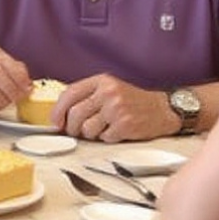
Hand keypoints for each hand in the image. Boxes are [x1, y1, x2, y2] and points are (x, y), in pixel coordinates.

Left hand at [54, 74, 171, 142]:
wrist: (163, 109)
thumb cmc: (133, 101)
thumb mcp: (110, 89)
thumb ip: (87, 96)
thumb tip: (60, 113)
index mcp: (101, 81)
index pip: (70, 93)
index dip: (58, 110)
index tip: (55, 122)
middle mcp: (108, 92)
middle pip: (75, 114)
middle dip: (72, 128)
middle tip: (76, 131)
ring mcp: (116, 109)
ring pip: (87, 129)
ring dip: (91, 134)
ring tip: (102, 129)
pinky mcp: (124, 125)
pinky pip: (103, 138)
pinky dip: (106, 138)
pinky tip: (115, 131)